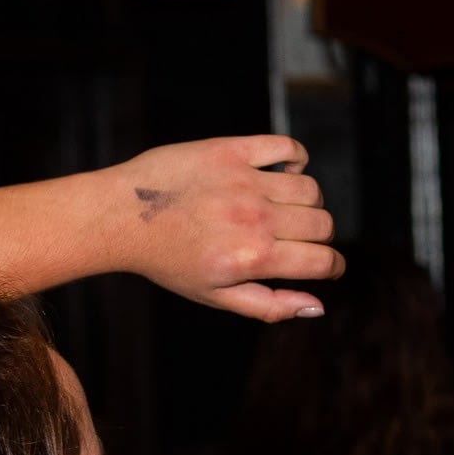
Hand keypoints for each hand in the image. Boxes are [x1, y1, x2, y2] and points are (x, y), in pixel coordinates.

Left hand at [102, 135, 341, 321]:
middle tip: (296, 240)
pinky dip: (295, 157)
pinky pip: (286, 146)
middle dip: (319, 237)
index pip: (323, 260)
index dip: (333, 266)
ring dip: (306, 202)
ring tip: (281, 209)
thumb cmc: (168, 261)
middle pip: (323, 223)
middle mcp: (254, 218)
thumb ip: (270, 305)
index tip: (327, 265)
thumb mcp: (216, 296)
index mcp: (253, 257)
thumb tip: (318, 308)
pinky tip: (282, 172)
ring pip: (310, 188)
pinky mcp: (230, 150)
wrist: (121, 217)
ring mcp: (244, 180)